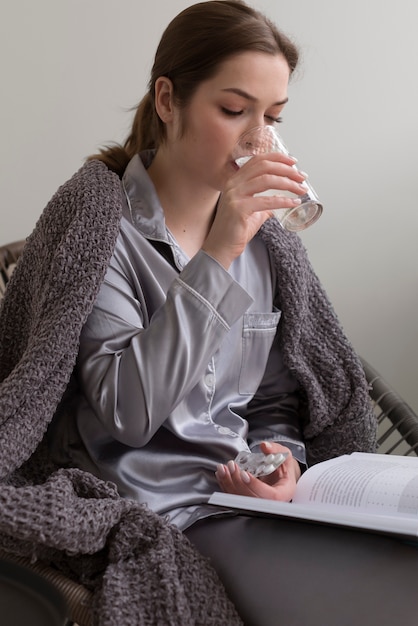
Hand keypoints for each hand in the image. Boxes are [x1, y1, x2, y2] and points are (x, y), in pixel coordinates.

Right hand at [202, 152, 305, 268]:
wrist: (221, 247)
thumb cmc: (235, 230)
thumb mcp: (253, 211)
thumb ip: (265, 203)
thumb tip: (280, 201)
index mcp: (236, 180)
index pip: (258, 160)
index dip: (277, 157)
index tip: (293, 161)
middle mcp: (233, 184)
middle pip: (264, 166)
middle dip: (287, 169)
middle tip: (301, 177)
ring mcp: (235, 195)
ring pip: (266, 180)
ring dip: (288, 183)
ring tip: (301, 189)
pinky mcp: (238, 209)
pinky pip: (266, 201)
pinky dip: (283, 201)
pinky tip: (293, 203)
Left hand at [215, 441, 300, 501]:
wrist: (280, 475)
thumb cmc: (284, 468)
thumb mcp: (284, 455)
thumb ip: (275, 449)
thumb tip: (265, 446)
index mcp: (283, 493)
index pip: (270, 496)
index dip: (255, 486)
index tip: (244, 474)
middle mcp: (269, 501)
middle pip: (251, 498)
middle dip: (238, 482)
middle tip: (232, 466)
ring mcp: (257, 502)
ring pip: (240, 499)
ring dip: (228, 484)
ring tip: (223, 469)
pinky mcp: (246, 499)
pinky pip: (234, 496)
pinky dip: (226, 485)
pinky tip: (222, 474)